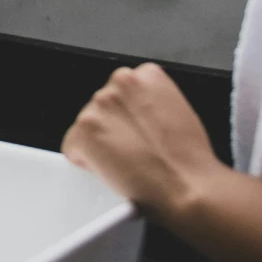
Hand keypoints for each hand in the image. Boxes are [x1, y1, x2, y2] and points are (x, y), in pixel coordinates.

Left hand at [61, 63, 222, 219]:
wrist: (185, 186)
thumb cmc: (189, 159)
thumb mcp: (178, 112)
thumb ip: (151, 104)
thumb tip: (137, 114)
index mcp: (147, 75)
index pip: (122, 91)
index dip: (128, 116)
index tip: (136, 131)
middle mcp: (120, 82)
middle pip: (103, 106)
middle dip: (112, 128)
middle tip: (132, 151)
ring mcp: (100, 105)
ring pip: (87, 125)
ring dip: (100, 143)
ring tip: (126, 162)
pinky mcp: (85, 130)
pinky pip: (72, 147)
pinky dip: (85, 161)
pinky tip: (110, 170)